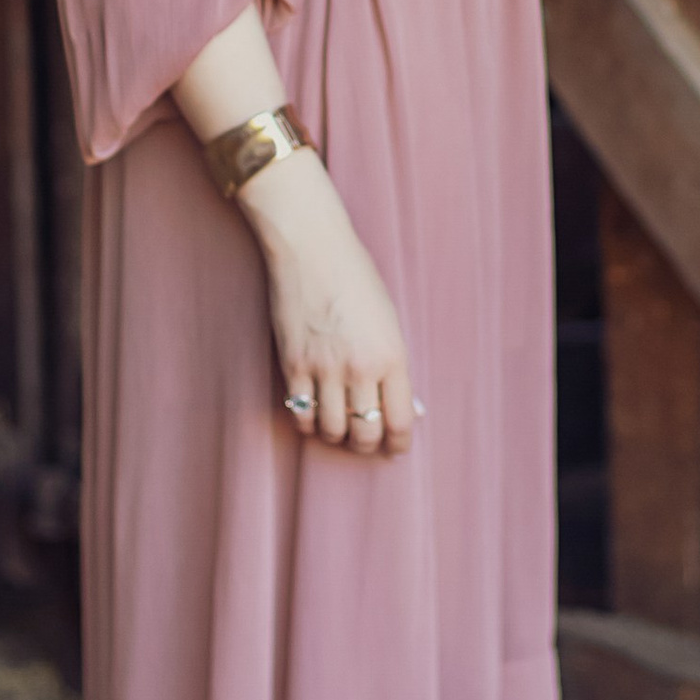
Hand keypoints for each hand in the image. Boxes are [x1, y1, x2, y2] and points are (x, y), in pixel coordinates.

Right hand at [236, 147, 415, 455]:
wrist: (313, 249)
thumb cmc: (357, 278)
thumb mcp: (389, 321)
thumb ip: (394, 366)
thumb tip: (406, 408)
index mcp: (392, 356)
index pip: (400, 422)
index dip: (398, 445)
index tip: (395, 450)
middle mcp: (360, 368)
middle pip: (366, 433)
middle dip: (368, 445)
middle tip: (366, 442)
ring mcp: (324, 369)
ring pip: (332, 430)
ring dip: (337, 436)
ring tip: (340, 427)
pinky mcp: (293, 365)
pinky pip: (301, 414)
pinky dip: (308, 422)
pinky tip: (313, 414)